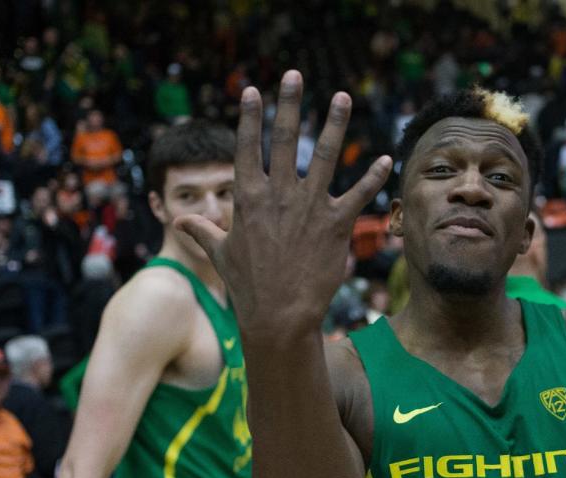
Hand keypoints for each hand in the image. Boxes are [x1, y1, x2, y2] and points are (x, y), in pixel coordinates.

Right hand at [177, 70, 392, 339]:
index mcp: (249, 198)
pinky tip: (384, 158)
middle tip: (294, 75)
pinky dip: (373, 176)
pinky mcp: (337, 224)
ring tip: (341, 96)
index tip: (255, 91)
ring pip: (323, 155)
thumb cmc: (248, 287)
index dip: (251, 117)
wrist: (279, 315)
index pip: (248, 148)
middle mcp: (279, 195)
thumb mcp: (221, 254)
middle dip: (289, 103)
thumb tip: (180, 223)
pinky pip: (359, 194)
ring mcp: (310, 207)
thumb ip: (202, 232)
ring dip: (334, 123)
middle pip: (283, 139)